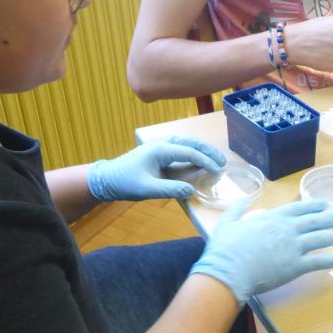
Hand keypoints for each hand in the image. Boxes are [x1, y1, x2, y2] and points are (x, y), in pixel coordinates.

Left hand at [87, 136, 225, 201]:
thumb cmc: (126, 183)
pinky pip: (182, 149)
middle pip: (192, 142)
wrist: (108, 179)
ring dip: (203, 150)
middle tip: (223, 162)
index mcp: (160, 149)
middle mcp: (163, 143)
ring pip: (188, 143)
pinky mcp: (160, 152)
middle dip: (209, 151)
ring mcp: (161, 146)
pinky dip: (195, 153)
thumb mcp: (147, 189)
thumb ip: (170, 189)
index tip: (218, 171)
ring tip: (217, 160)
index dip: (206, 162)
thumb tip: (191, 190)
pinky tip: (202, 161)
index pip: (190, 152)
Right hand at [190, 199, 332, 304]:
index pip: (298, 209)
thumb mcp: (228, 222)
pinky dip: (332, 260)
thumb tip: (244, 199)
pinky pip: (318, 262)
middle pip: (314, 221)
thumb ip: (238, 209)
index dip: (313, 206)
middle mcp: (287, 229)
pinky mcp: (296, 266)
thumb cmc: (225, 248)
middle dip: (329, 218)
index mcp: (272, 218)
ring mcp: (293, 247)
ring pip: (320, 239)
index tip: (324, 204)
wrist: (229, 271)